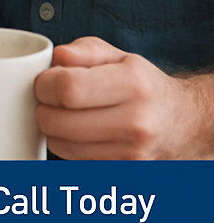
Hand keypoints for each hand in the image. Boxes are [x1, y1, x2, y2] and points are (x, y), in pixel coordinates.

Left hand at [35, 37, 213, 158]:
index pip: (68, 89)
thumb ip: (81, 50)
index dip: (45, 84)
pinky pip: (75, 161)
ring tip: (63, 113)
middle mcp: (136, 122)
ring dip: (51, 129)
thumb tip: (56, 58)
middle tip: (49, 98)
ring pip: (62, 146)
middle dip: (42, 106)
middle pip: (59, 121)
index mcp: (132, 84)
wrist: (180, 120)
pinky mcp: (125, 172)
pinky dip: (66, 145)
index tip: (44, 81)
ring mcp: (132, 153)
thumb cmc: (140, 82)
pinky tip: (77, 131)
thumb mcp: (115, 54)